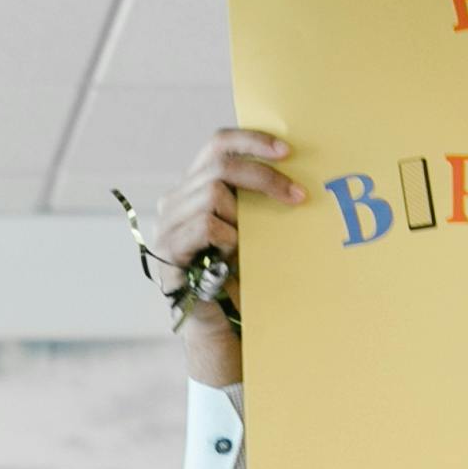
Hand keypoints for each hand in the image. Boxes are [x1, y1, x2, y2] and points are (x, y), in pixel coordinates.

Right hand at [153, 129, 303, 384]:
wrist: (220, 328)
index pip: (217, 145)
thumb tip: (299, 178)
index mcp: (194, 188)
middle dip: (264, 177)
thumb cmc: (240, 277)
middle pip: (219, 165)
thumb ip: (257, 203)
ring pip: (211, 193)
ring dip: (242, 216)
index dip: (251, 140)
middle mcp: (175, 201)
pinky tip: (232, 257)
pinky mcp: (168, 250)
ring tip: (248, 244)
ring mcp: (167, 224)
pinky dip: (227, 237)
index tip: (288, 151)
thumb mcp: (251, 232)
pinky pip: (205, 225)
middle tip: (299, 196)